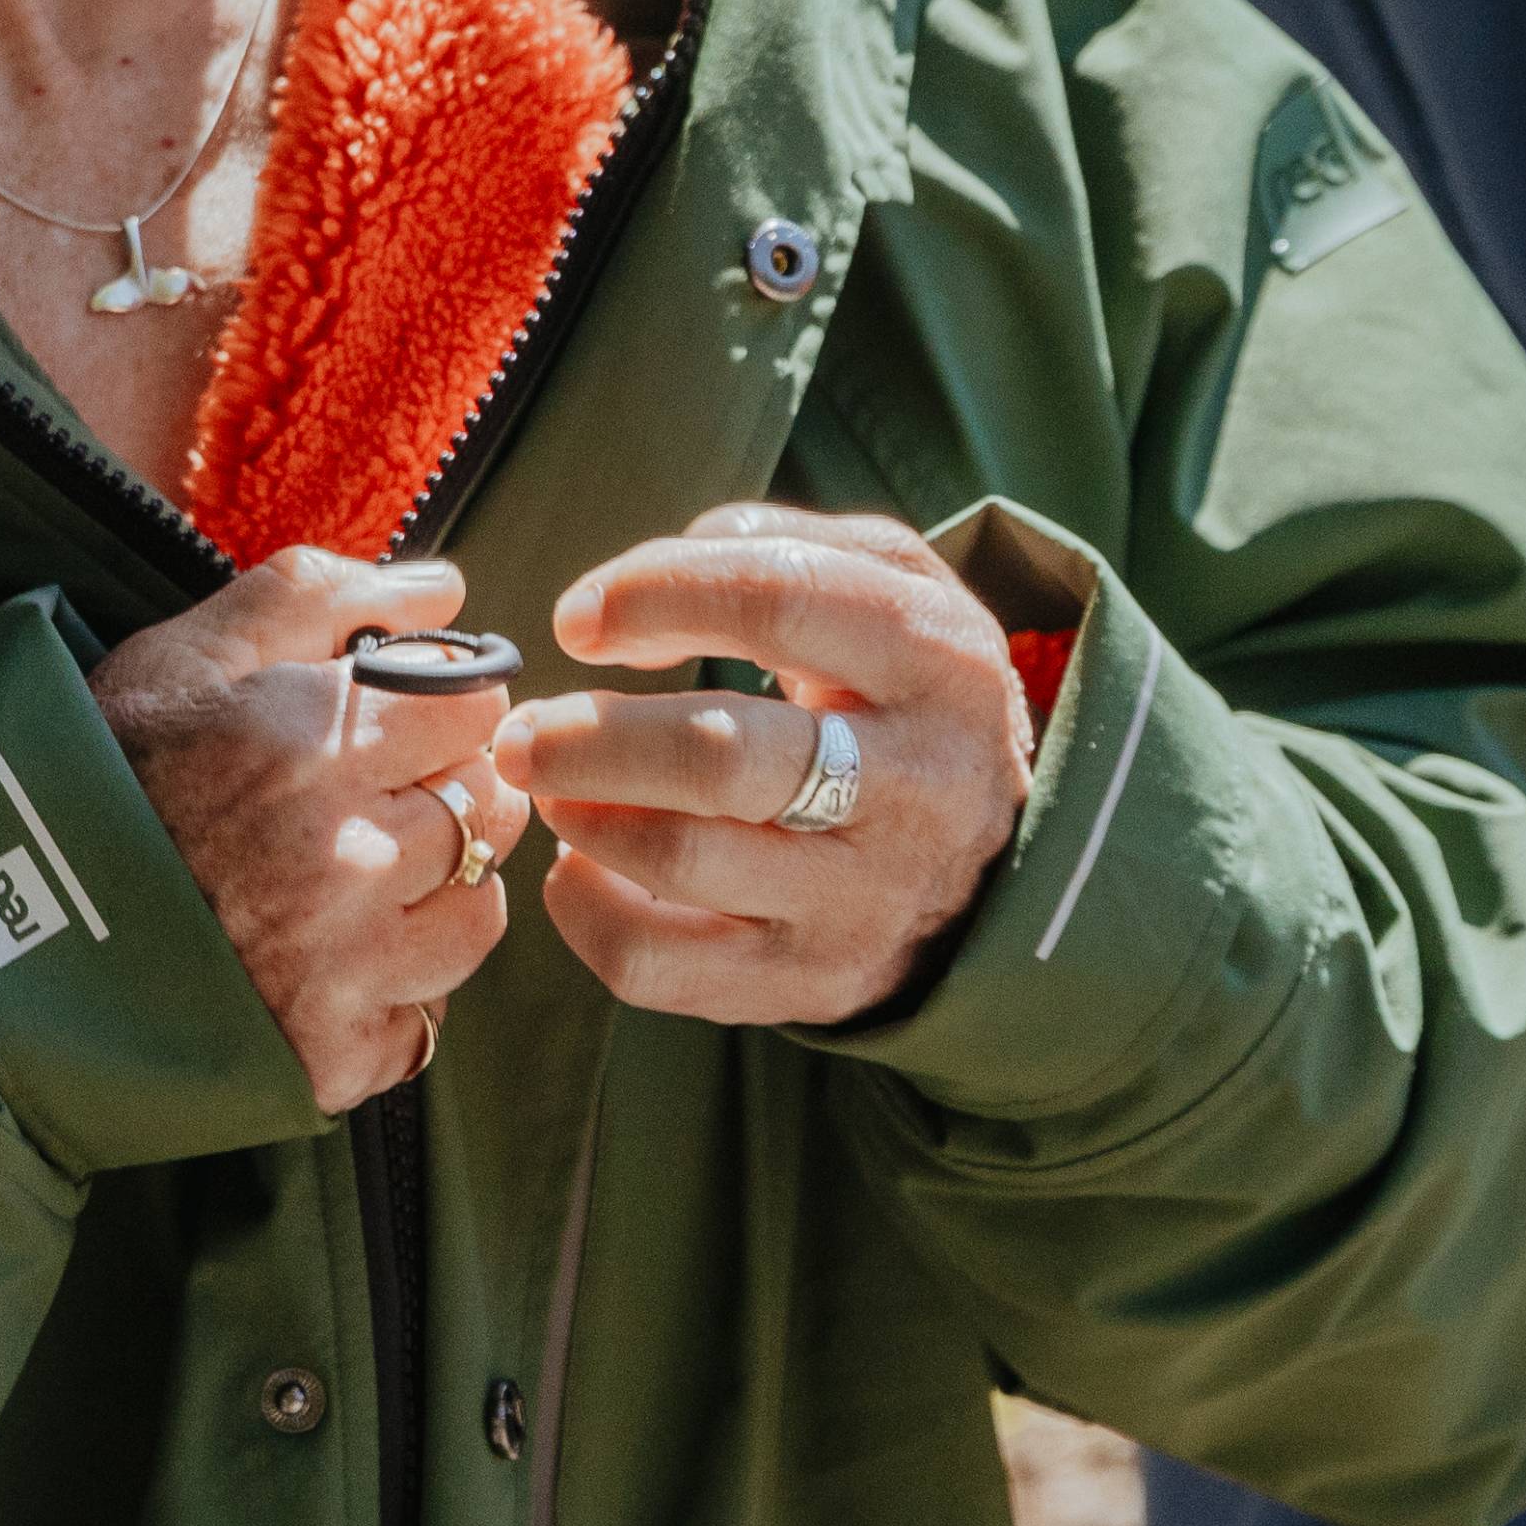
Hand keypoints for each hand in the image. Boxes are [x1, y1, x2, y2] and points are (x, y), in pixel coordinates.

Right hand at [88, 549, 530, 1112]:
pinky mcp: (326, 1057)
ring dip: (438, 894)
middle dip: (449, 792)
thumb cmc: (88, 778)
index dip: (447, 707)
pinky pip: (422, 1022)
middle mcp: (344, 854)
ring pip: (476, 915)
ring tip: (363, 883)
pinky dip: (391, 996)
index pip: (477, 707)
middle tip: (382, 799)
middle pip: (488, 808)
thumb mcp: (181, 657)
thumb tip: (444, 588)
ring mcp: (340, 966)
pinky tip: (329, 964)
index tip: (407, 722)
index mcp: (312, 740)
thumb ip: (315, 596)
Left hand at [493, 505, 1030, 1028]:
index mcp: (937, 659)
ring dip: (581, 814)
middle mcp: (915, 785)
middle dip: (591, 737)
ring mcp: (865, 897)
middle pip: (721, 755)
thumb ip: (772, 543)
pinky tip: (579, 863)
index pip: (781, 601)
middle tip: (521, 728)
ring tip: (547, 782)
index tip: (579, 616)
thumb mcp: (892, 580)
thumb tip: (637, 594)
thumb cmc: (905, 688)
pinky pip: (663, 968)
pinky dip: (588, 912)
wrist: (1003, 858)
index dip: (658, 593)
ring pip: (683, 860)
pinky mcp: (818, 982)